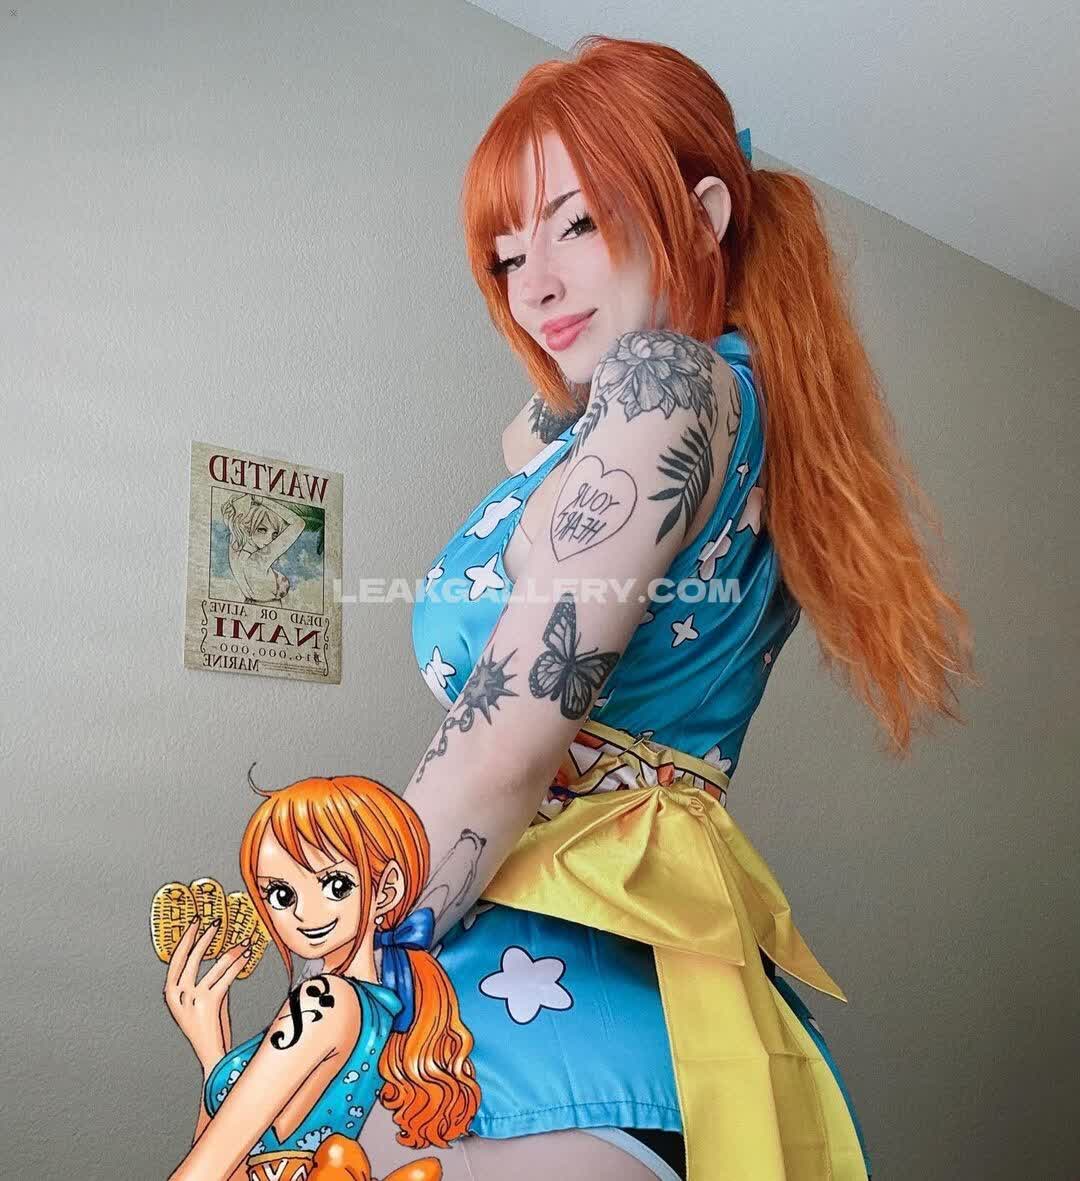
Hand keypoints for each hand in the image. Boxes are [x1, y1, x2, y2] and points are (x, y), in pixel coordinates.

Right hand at [163, 918, 250, 1071]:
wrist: (211, 1053)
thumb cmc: (206, 1025)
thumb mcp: (195, 1002)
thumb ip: (201, 981)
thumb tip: (218, 956)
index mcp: (170, 993)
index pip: (175, 960)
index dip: (186, 938)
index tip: (194, 922)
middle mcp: (178, 995)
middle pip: (192, 958)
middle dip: (205, 937)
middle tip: (215, 921)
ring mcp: (193, 999)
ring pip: (214, 966)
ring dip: (231, 951)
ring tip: (242, 940)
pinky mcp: (210, 1003)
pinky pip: (226, 976)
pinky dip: (238, 963)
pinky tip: (246, 955)